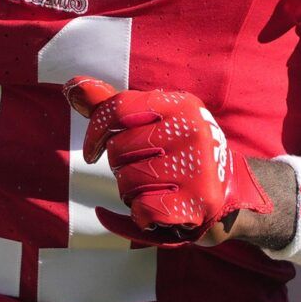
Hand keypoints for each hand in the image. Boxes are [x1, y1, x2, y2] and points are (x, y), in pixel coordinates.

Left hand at [64, 77, 272, 245]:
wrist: (229, 194)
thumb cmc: (178, 155)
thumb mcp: (150, 124)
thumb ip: (110, 107)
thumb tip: (71, 85)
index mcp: (181, 104)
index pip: (118, 108)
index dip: (96, 131)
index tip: (92, 152)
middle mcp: (194, 130)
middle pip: (118, 150)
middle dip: (120, 168)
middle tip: (146, 173)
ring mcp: (199, 166)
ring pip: (127, 181)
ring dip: (131, 194)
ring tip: (157, 190)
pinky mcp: (200, 201)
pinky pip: (142, 208)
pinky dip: (141, 215)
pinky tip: (160, 212)